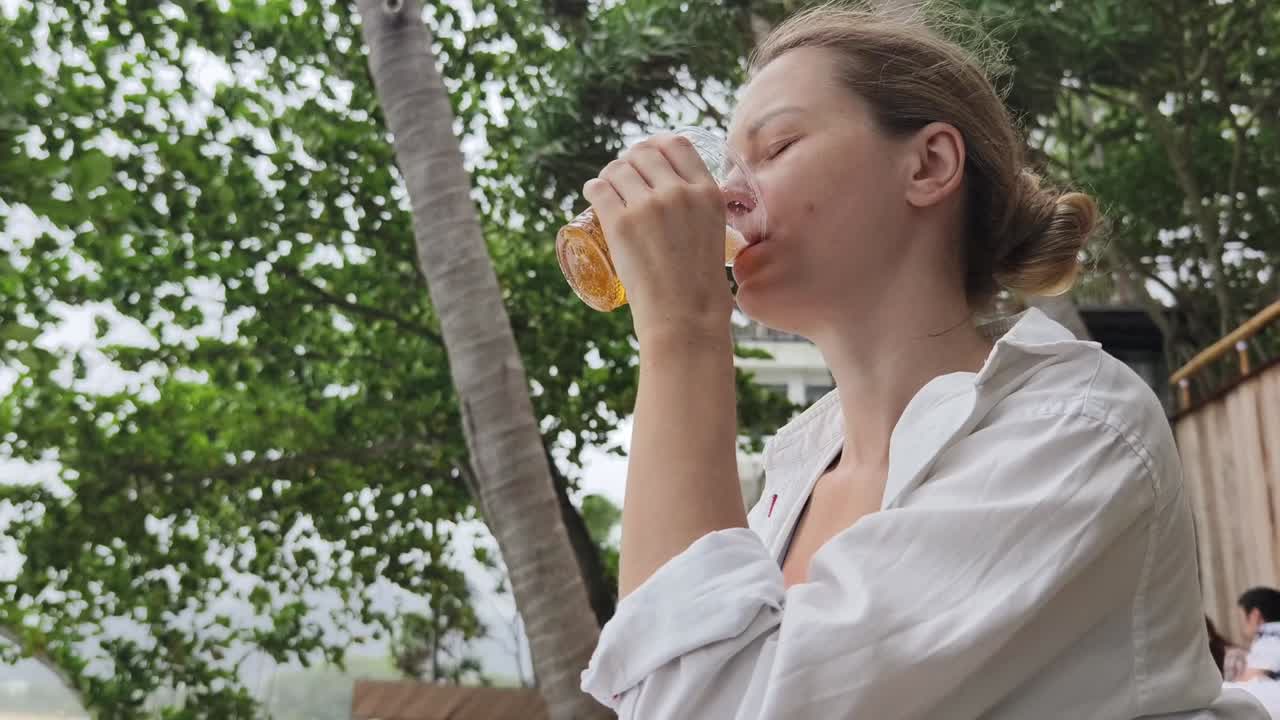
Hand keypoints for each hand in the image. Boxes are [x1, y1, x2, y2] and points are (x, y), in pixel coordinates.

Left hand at [584, 134, 732, 340]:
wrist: (685, 316)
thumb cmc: (701, 285)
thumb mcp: (716, 234)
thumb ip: (704, 210)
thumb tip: (686, 199)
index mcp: (707, 193)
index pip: (677, 145)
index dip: (657, 145)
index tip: (648, 154)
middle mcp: (678, 193)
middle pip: (644, 153)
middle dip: (631, 159)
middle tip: (624, 174)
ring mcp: (648, 206)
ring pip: (619, 168)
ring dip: (610, 173)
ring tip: (607, 185)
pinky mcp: (620, 223)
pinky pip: (599, 188)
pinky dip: (593, 187)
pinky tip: (592, 191)